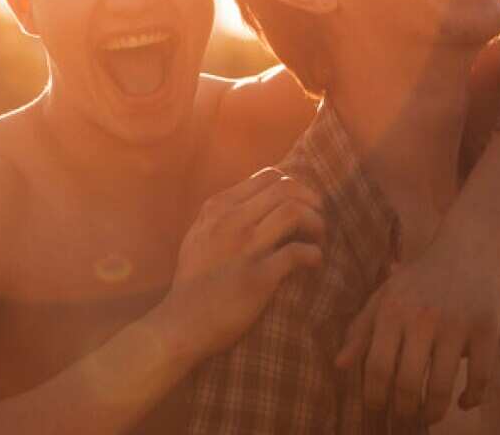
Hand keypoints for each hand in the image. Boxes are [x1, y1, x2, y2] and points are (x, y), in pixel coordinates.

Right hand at [160, 168, 324, 359]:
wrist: (183, 322)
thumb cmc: (194, 281)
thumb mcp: (199, 234)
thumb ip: (222, 214)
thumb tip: (256, 200)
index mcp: (218, 207)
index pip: (268, 176)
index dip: (294, 187)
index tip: (301, 206)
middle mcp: (230, 221)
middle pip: (287, 189)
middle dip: (311, 201)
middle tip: (316, 221)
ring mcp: (244, 248)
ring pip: (294, 212)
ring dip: (316, 224)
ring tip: (317, 239)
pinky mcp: (258, 277)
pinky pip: (298, 253)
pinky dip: (314, 255)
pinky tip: (312, 263)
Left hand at [334, 230, 499, 424]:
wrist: (468, 249)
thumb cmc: (419, 278)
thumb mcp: (384, 296)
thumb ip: (361, 330)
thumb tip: (339, 365)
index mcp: (392, 311)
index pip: (376, 366)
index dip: (374, 395)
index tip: (376, 409)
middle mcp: (421, 319)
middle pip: (406, 382)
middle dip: (402, 409)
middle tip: (403, 419)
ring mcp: (456, 325)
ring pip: (441, 385)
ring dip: (433, 411)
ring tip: (428, 416)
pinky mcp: (486, 330)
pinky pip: (479, 377)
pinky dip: (472, 398)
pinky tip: (464, 403)